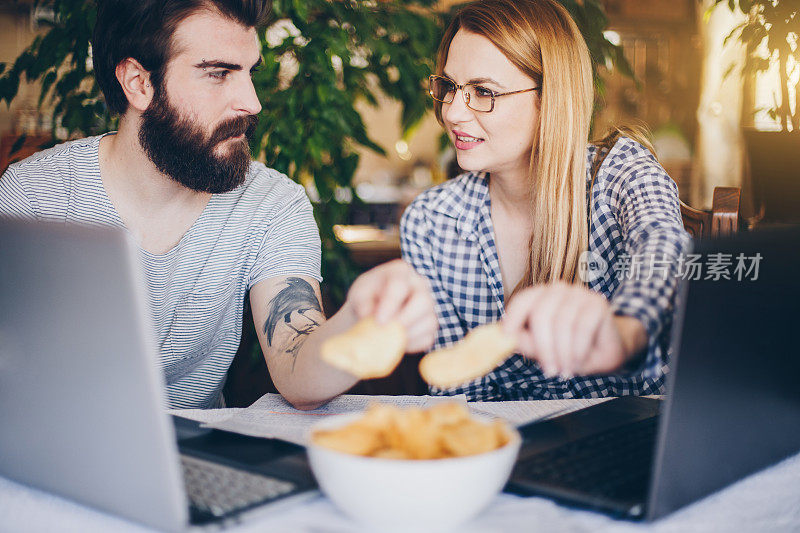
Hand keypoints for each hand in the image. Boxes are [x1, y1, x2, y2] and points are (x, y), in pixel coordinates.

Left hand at [345, 259, 437, 352]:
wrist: (371, 312)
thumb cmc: (365, 298)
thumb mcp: (359, 295)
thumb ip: (362, 302)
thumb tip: (368, 315)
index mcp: (400, 271)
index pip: (400, 285)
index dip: (390, 304)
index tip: (378, 320)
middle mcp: (420, 285)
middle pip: (424, 301)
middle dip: (405, 319)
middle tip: (388, 330)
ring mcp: (428, 305)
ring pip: (429, 322)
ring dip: (407, 334)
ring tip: (387, 338)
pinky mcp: (430, 325)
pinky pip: (427, 338)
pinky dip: (410, 344)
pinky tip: (395, 342)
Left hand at [502, 282, 646, 376]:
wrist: (609, 350)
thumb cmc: (573, 348)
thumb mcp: (546, 350)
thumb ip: (527, 342)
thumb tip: (507, 339)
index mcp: (541, 296)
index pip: (522, 300)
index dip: (513, 318)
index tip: (507, 337)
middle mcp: (559, 290)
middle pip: (541, 315)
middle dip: (543, 347)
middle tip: (549, 370)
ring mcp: (579, 294)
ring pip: (562, 324)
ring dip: (563, 353)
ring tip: (566, 369)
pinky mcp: (598, 303)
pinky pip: (582, 328)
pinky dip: (578, 350)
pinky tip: (578, 361)